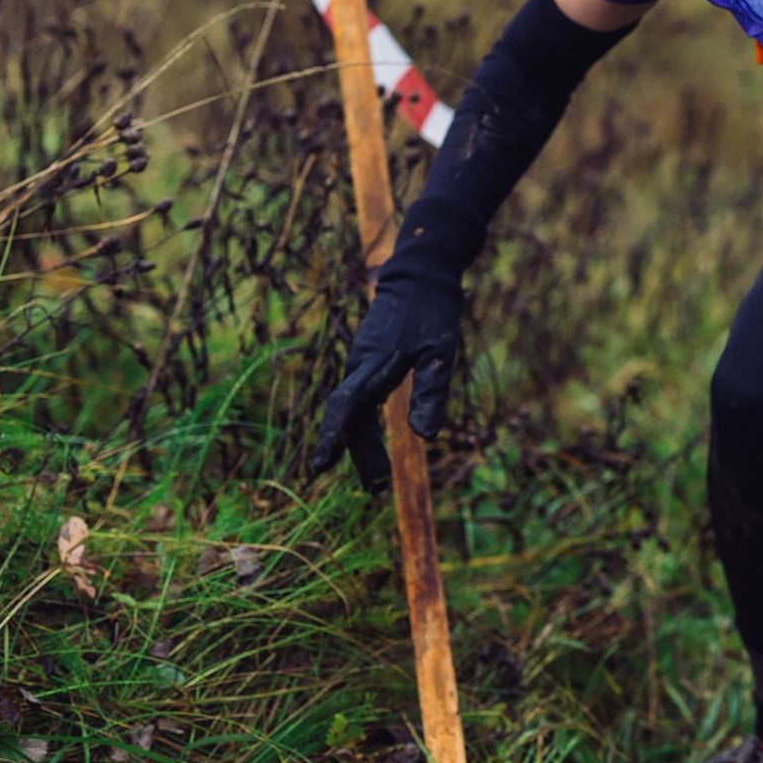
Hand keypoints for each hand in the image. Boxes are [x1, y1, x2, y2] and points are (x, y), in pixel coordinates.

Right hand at [311, 267, 460, 491]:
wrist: (420, 273)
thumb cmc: (431, 310)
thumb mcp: (440, 351)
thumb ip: (431, 390)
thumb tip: (425, 436)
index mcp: (371, 365)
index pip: (346, 409)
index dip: (334, 438)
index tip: (322, 466)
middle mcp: (360, 367)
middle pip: (351, 419)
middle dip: (360, 454)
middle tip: (377, 490)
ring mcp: (364, 364)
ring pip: (356, 412)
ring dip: (365, 444)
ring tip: (378, 480)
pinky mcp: (371, 362)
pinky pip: (361, 400)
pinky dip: (365, 425)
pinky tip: (372, 441)